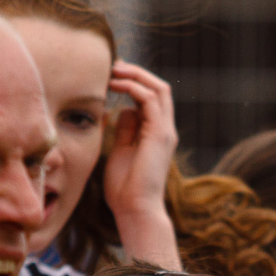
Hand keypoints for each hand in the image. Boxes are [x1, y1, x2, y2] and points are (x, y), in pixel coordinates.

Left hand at [104, 61, 180, 267]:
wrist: (135, 210)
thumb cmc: (124, 189)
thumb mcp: (120, 151)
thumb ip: (125, 131)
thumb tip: (122, 111)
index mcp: (156, 133)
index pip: (151, 97)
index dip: (133, 82)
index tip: (110, 76)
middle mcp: (165, 129)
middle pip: (159, 88)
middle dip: (136, 73)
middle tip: (113, 65)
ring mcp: (165, 131)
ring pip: (158, 88)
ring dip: (135, 76)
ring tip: (113, 71)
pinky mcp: (160, 134)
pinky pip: (151, 100)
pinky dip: (133, 88)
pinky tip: (115, 86)